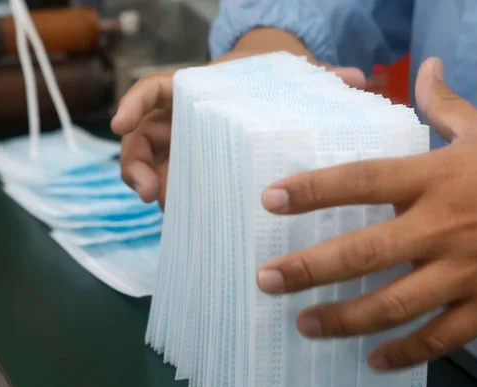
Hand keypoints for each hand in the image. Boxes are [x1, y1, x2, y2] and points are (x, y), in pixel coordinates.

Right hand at [111, 29, 365, 208]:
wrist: (274, 97)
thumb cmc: (278, 84)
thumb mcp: (296, 77)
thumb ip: (323, 76)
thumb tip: (358, 77)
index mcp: (200, 90)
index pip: (155, 89)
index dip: (133, 104)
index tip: (118, 124)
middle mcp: (185, 119)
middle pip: (143, 136)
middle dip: (136, 163)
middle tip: (148, 192)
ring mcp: (187, 147)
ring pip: (153, 166)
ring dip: (149, 187)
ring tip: (164, 210)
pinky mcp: (197, 170)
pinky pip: (175, 185)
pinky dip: (172, 201)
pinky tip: (185, 220)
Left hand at [257, 57, 476, 370]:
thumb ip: (446, 104)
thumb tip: (425, 66)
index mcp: (437, 179)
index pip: (362, 181)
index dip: (313, 190)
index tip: (271, 199)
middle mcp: (443, 227)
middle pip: (365, 252)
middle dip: (310, 269)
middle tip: (268, 280)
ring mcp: (466, 272)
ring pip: (394, 304)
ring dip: (345, 319)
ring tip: (306, 325)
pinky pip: (441, 339)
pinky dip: (406, 353)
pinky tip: (375, 360)